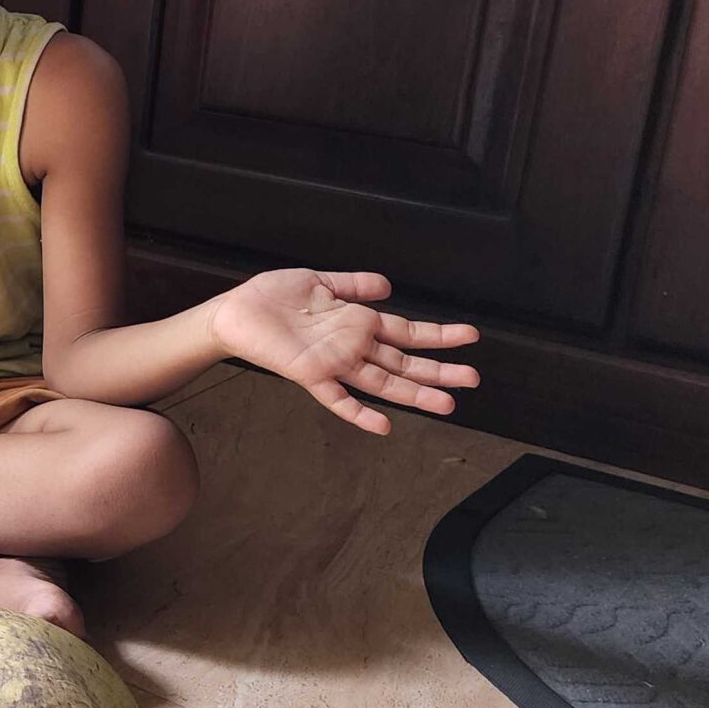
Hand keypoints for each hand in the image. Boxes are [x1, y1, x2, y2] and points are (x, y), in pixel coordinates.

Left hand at [208, 270, 480, 434]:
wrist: (235, 312)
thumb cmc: (273, 298)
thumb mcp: (319, 282)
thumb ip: (354, 286)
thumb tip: (388, 286)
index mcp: (357, 323)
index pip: (406, 332)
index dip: (438, 335)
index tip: (471, 336)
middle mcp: (352, 346)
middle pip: (404, 362)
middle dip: (439, 370)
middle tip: (473, 379)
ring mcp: (334, 363)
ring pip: (382, 382)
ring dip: (415, 393)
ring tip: (448, 404)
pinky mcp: (310, 374)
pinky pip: (338, 399)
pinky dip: (359, 414)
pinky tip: (384, 426)